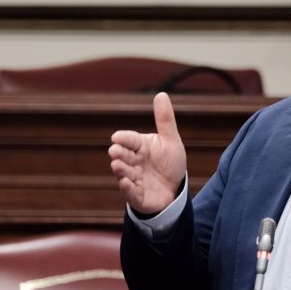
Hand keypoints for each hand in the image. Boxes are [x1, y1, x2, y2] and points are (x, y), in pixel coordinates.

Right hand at [108, 92, 186, 213]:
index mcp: (140, 146)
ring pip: (124, 173)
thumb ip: (165, 120)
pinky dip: (127, 188)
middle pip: (124, 156)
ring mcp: (134, 178)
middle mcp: (134, 162)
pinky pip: (131, 192)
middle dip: (119, 153)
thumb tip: (161, 94)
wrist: (175, 189)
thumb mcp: (170, 141)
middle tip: (115, 151)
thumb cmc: (169, 163)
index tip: (116, 137)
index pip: (131, 140)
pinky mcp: (137, 195)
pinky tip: (125, 182)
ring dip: (120, 170)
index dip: (124, 139)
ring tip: (116, 165)